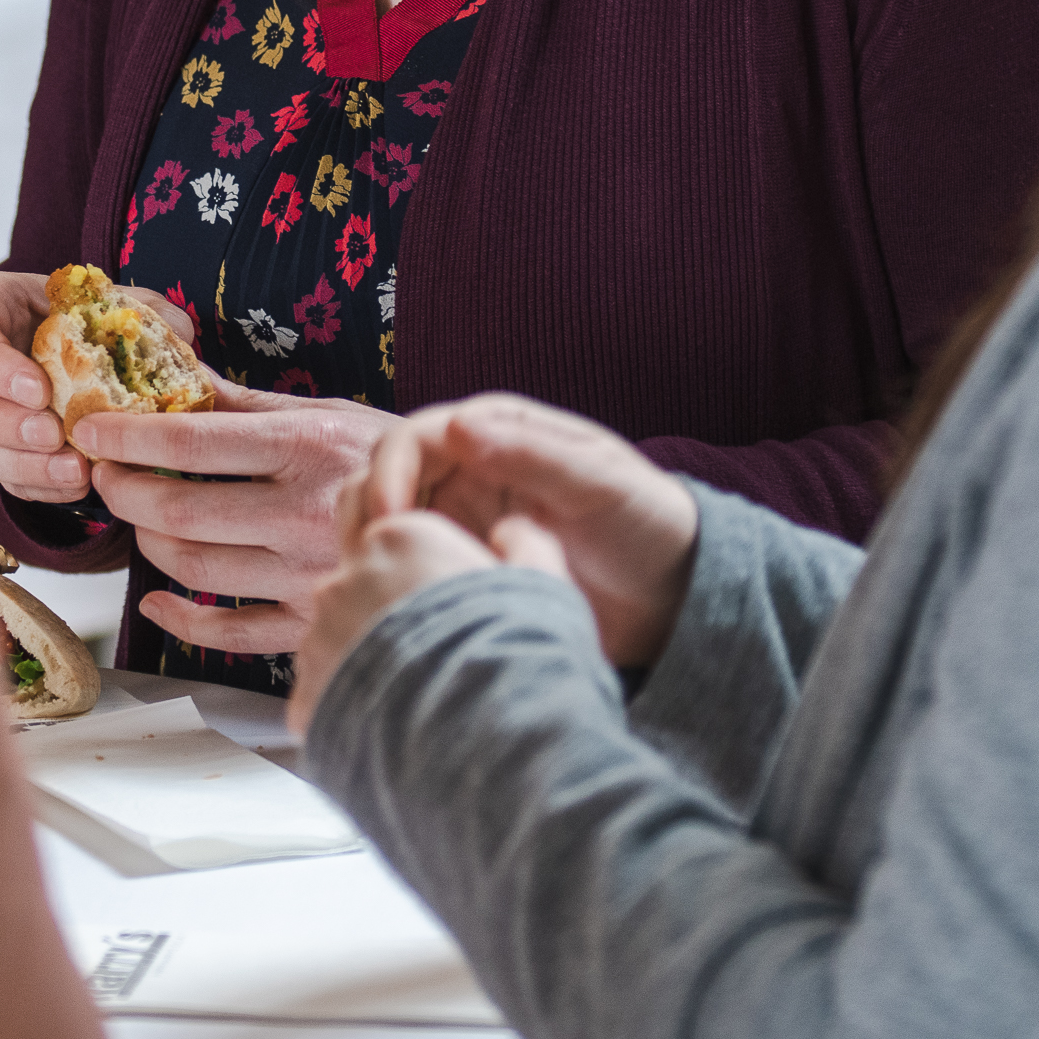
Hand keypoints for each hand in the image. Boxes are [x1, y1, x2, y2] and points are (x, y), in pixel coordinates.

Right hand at [0, 266, 185, 508]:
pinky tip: (74, 485)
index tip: (40, 391)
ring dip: (20, 464)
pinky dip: (35, 485)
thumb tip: (179, 332)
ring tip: (74, 470)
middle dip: (1, 423)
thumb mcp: (109, 299)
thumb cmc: (81, 317)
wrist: (65, 349)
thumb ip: (146, 309)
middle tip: (53, 434)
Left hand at [76, 380, 391, 656]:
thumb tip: (176, 375)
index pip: (192, 442)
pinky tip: (159, 599)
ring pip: (195, 570)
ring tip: (139, 520)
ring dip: (147, 543)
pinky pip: (229, 632)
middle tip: (105, 475)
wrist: (462, 522)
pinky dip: (181, 618)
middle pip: (180, 513)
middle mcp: (305, 512)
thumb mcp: (327, 413)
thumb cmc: (389, 460)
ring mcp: (307, 573)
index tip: (91, 429)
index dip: (127, 436)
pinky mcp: (311, 620)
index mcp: (307, 447)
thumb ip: (246, 403)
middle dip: (124, 493)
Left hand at [287, 507, 568, 738]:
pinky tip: (397, 731)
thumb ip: (527, 544)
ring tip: (423, 703)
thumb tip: (511, 531)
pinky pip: (328, 697)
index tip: (466, 614)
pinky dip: (355, 712)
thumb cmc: (516, 660)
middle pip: (369, 590)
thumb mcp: (546, 587)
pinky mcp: (305, 697)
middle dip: (399, 621)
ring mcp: (318, 639)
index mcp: (402, 537)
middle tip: (445, 661)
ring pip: (343, 644)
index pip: (406, 544)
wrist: (480, 746)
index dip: (440, 581)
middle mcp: (347, 579)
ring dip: (374, 667)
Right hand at [347, 394, 701, 667]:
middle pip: (382, 479)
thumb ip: (532, 454)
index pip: (413, 438)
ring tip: (383, 591)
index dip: (390, 474)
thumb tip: (457, 427)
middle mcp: (467, 470)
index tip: (390, 521)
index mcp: (497, 431)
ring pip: (382, 525)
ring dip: (370, 550)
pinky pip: (406, 569)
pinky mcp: (460, 569)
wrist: (670, 596)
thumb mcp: (599, 484)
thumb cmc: (646, 524)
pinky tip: (396, 611)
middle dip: (368, 515)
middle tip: (373, 565)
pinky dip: (389, 582)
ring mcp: (460, 522)